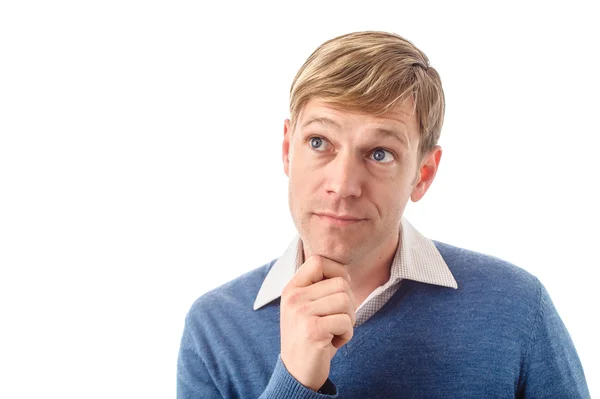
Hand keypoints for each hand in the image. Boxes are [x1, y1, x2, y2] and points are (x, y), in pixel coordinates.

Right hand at [279, 255, 356, 390]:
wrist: (296, 372)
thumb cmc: (309, 338)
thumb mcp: (307, 308)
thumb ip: (320, 289)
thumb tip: (345, 274)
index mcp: (292, 288)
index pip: (318, 261)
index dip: (337, 272)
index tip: (339, 292)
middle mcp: (293, 298)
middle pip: (340, 283)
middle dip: (349, 303)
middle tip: (338, 320)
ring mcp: (301, 313)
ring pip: (346, 301)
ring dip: (349, 320)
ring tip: (335, 331)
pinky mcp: (312, 330)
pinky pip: (345, 322)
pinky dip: (347, 335)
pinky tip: (334, 342)